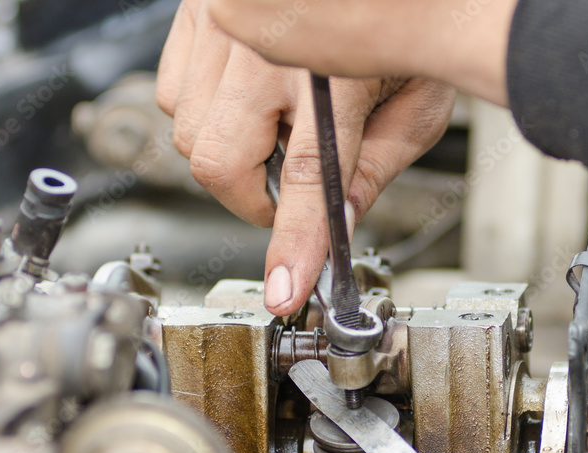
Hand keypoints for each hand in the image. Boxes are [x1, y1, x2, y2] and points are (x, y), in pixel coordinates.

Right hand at [157, 0, 455, 315]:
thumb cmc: (402, 16)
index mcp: (336, 68)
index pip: (307, 177)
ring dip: (231, 153)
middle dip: (254, 197)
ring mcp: (222, 22)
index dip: (294, 242)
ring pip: (189, 135)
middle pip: (222, 164)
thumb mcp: (416, 96)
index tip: (283, 289)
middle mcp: (265, 42)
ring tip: (277, 122)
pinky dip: (204, 114)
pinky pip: (171, 93)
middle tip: (290, 187)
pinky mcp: (195, 11)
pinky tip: (248, 96)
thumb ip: (378, 165)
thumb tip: (338, 224)